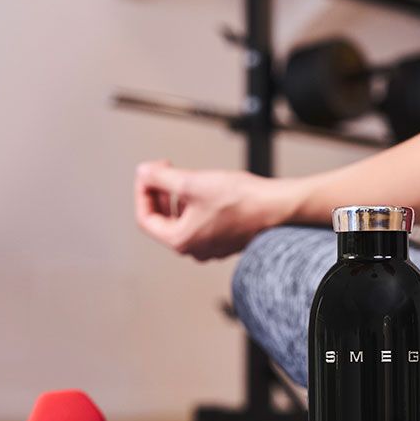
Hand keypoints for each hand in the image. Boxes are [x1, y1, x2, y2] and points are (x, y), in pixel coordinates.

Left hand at [134, 161, 295, 260]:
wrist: (277, 208)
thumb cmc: (242, 201)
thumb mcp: (191, 183)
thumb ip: (160, 177)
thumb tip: (143, 173)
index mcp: (181, 241)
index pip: (145, 217)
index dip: (142, 191)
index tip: (149, 173)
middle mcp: (195, 249)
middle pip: (163, 220)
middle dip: (160, 193)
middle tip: (166, 171)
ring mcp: (211, 246)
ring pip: (182, 220)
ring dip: (178, 198)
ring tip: (188, 178)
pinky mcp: (225, 239)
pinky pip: (201, 222)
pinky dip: (196, 205)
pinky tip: (207, 189)